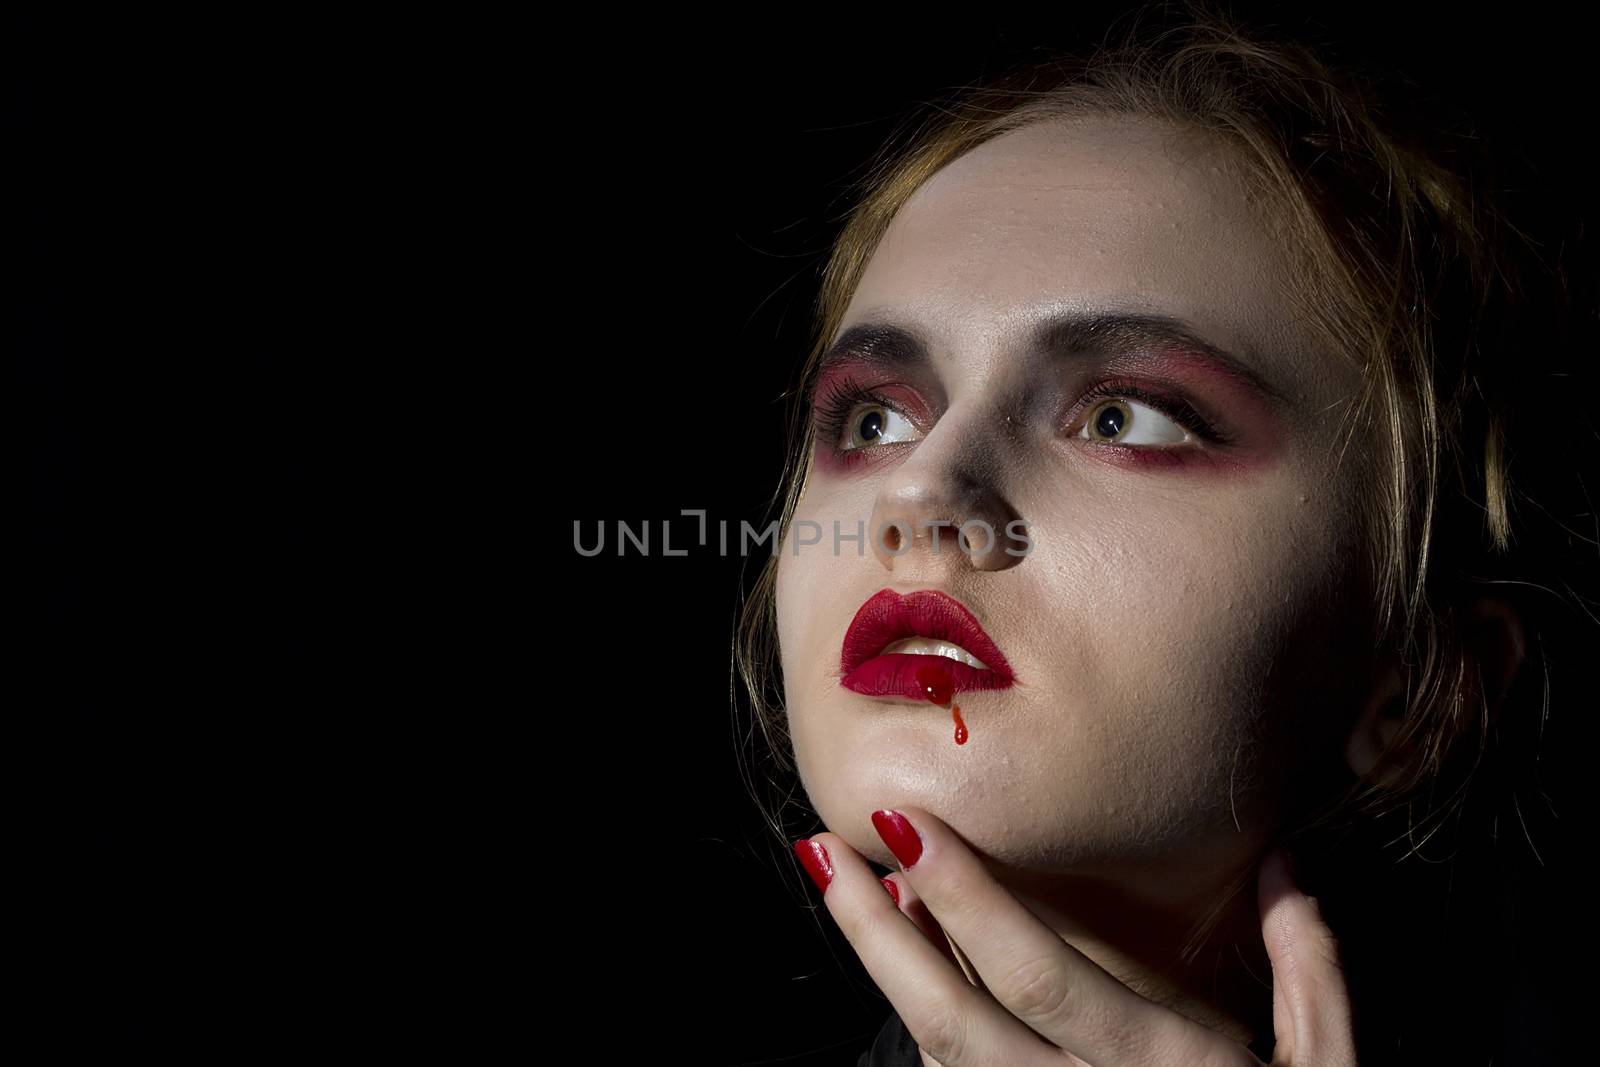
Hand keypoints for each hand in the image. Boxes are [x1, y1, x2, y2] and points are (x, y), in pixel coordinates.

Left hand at [794, 807, 1356, 1065]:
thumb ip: (1307, 966)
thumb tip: (1282, 860)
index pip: (1040, 974)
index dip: (965, 899)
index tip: (908, 827)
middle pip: (956, 1019)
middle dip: (879, 932)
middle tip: (822, 850)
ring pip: (943, 1060)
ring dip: (888, 972)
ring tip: (848, 890)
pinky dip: (924, 1025)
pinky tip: (907, 968)